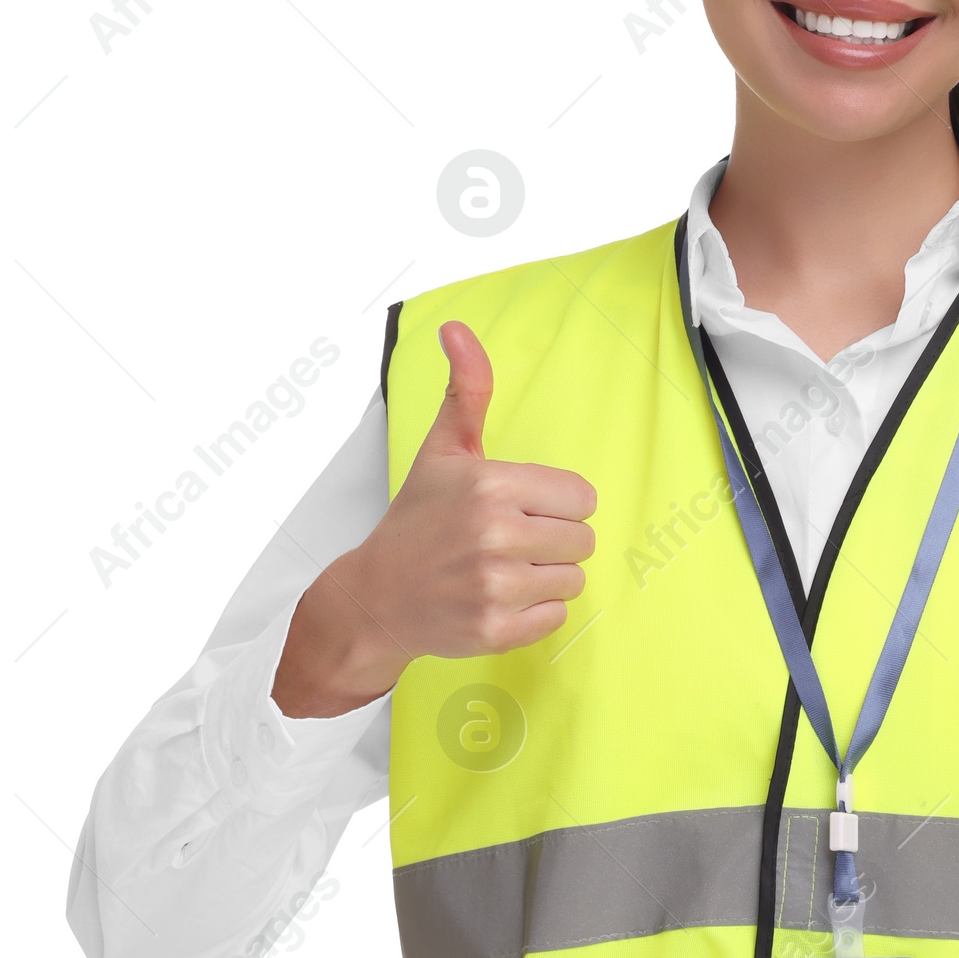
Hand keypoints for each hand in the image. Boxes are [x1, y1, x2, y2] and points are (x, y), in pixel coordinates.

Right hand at [272, 322, 595, 716]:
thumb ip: (466, 391)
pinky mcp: (495, 629)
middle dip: (553, 540)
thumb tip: (457, 328)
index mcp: (490, 485)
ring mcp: (494, 586)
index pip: (582, 497)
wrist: (375, 598)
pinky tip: (499, 598)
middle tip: (510, 542)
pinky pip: (557, 617)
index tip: (521, 509)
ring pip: (574, 578)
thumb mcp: (442, 450)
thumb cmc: (416, 520)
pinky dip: (535, 612)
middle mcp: (494, 534)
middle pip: (583, 539)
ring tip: (503, 570)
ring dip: (546, 576)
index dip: (556, 504)